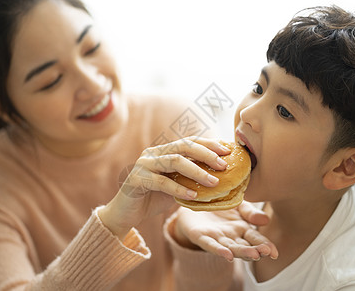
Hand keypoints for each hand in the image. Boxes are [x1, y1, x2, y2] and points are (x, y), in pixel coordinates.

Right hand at [98, 136, 230, 239]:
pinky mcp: (136, 178)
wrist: (126, 214)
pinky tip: (194, 195)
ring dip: (197, 171)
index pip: (189, 141)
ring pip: (174, 161)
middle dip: (206, 154)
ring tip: (213, 182)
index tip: (227, 151)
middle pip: (184, 146)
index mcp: (163, 151)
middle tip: (223, 165)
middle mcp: (153, 153)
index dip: (209, 144)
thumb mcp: (176, 187)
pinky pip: (161, 182)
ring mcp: (143, 164)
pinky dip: (179, 188)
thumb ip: (191, 180)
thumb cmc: (153, 199)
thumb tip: (221, 180)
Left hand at [172, 201, 277, 261]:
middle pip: (246, 246)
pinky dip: (219, 250)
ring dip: (242, 252)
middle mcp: (231, 237)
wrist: (192, 200)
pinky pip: (210, 245)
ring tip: (253, 255)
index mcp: (241, 229)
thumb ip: (250, 211)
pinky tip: (227, 255)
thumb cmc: (217, 204)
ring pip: (231, 248)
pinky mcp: (201, 237)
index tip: (275, 252)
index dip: (266, 246)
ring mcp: (216, 238)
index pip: (257, 239)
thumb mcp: (237, 203)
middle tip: (267, 252)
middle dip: (257, 250)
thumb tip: (265, 219)